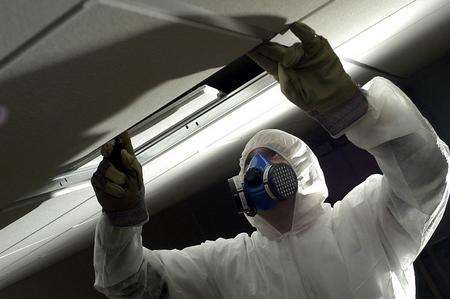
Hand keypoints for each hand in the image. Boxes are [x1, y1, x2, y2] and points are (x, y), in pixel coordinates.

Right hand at [91, 132, 143, 211]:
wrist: (126, 206)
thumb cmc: (134, 187)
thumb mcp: (138, 176)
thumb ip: (132, 164)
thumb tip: (124, 153)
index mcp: (125, 156)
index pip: (122, 142)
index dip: (120, 134)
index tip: (119, 128)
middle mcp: (113, 160)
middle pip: (107, 148)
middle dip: (107, 147)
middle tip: (108, 148)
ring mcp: (103, 169)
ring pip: (105, 168)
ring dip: (117, 179)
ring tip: (123, 186)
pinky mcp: (96, 179)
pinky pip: (102, 181)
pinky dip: (112, 188)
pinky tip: (117, 192)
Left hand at [248, 22, 365, 135]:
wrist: (333, 98)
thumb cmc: (311, 97)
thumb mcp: (291, 91)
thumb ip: (284, 77)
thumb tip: (283, 62)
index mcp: (279, 70)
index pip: (264, 59)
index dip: (256, 53)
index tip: (247, 48)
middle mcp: (289, 59)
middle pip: (273, 49)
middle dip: (264, 46)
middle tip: (256, 41)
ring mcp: (303, 52)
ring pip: (289, 44)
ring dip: (284, 47)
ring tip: (287, 57)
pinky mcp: (316, 47)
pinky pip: (307, 36)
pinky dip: (300, 30)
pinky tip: (293, 28)